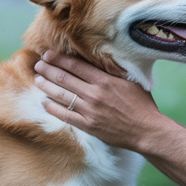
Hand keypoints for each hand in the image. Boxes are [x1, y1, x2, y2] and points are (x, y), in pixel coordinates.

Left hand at [33, 50, 164, 150]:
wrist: (147, 131)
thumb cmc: (142, 104)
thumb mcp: (131, 81)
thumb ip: (113, 70)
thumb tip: (99, 58)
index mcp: (105, 80)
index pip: (75, 65)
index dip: (58, 59)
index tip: (48, 54)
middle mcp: (94, 94)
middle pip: (64, 78)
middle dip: (47, 70)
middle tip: (37, 64)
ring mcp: (89, 111)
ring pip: (61, 95)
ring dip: (46, 86)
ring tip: (38, 80)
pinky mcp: (88, 125)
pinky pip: (64, 115)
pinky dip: (52, 108)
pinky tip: (45, 102)